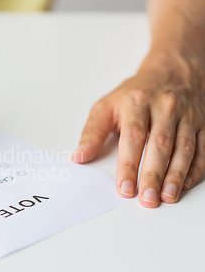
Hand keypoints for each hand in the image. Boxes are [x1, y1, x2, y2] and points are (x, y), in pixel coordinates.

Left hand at [74, 52, 204, 206]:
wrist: (171, 72)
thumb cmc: (134, 94)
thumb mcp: (106, 106)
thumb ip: (92, 132)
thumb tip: (80, 157)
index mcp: (137, 103)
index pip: (133, 136)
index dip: (129, 164)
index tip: (125, 188)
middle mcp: (164, 108)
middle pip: (160, 145)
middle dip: (153, 175)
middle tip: (147, 199)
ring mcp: (186, 116)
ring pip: (184, 148)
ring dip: (176, 175)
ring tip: (166, 197)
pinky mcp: (201, 123)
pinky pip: (202, 147)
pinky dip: (195, 168)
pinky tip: (185, 184)